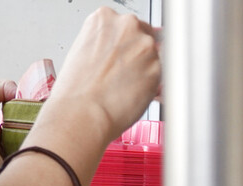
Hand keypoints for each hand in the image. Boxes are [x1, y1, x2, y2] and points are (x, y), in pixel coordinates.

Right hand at [39, 7, 160, 145]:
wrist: (84, 111)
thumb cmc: (79, 89)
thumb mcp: (87, 51)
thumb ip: (109, 44)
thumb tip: (122, 51)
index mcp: (105, 18)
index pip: (129, 26)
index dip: (128, 45)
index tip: (126, 56)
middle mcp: (127, 26)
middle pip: (145, 38)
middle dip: (140, 57)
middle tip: (127, 75)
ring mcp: (145, 46)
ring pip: (156, 58)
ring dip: (148, 72)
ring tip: (128, 88)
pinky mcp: (159, 68)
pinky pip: (163, 76)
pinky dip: (155, 86)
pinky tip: (136, 94)